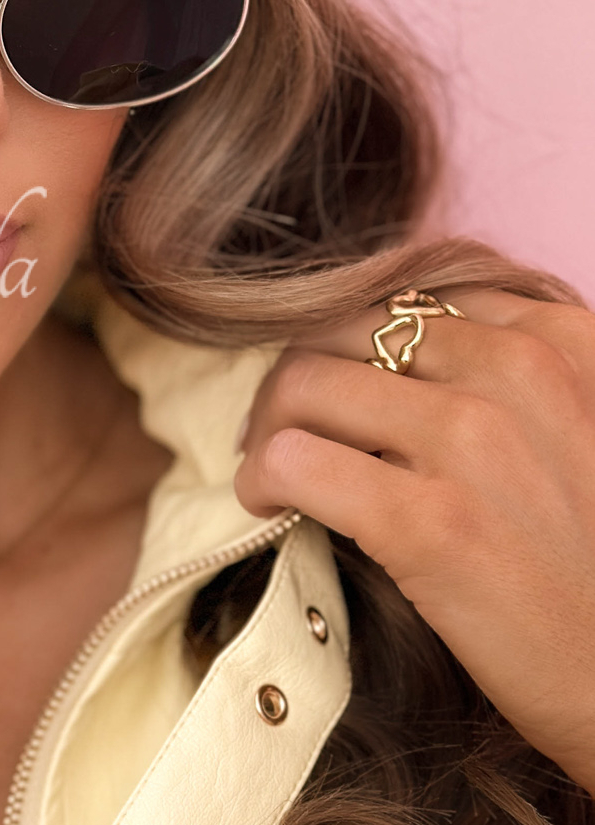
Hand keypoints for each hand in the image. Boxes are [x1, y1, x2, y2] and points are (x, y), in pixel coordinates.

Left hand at [236, 288, 594, 792]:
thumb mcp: (581, 432)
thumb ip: (510, 379)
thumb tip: (393, 355)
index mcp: (563, 340)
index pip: (412, 299)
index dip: (356, 339)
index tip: (338, 385)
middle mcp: (521, 374)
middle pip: (347, 330)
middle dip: (300, 374)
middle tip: (282, 425)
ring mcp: (474, 443)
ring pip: (305, 384)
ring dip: (268, 425)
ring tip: (270, 464)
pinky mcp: (430, 524)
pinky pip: (293, 461)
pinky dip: (261, 478)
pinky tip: (266, 502)